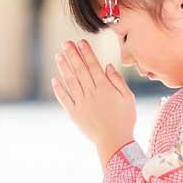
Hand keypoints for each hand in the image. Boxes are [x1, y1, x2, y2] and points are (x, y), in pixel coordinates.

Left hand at [52, 40, 136, 169]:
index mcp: (104, 88)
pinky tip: (54, 79)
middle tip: (66, 43)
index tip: (80, 42)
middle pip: (79, 70)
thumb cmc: (124, 120)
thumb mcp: (128, 98)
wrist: (114, 141)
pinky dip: (59, 89)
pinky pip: (64, 98)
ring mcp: (81, 102)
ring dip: (64, 67)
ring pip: (70, 81)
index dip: (86, 52)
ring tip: (59, 55)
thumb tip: (107, 66)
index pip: (93, 65)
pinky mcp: (74, 113)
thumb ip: (117, 81)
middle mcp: (91, 92)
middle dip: (72, 55)